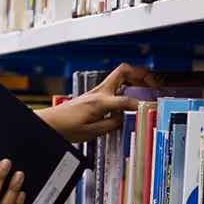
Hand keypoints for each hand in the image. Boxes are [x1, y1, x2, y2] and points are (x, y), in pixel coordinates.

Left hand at [40, 62, 154, 141]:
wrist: (49, 123)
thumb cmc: (65, 128)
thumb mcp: (91, 132)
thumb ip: (112, 125)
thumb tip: (126, 120)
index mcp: (100, 102)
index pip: (126, 100)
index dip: (139, 105)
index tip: (148, 109)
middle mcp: (99, 92)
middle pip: (124, 71)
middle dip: (142, 73)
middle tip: (153, 81)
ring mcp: (96, 91)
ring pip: (120, 74)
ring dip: (135, 77)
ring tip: (146, 85)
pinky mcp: (94, 94)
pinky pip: (114, 84)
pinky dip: (126, 85)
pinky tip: (130, 95)